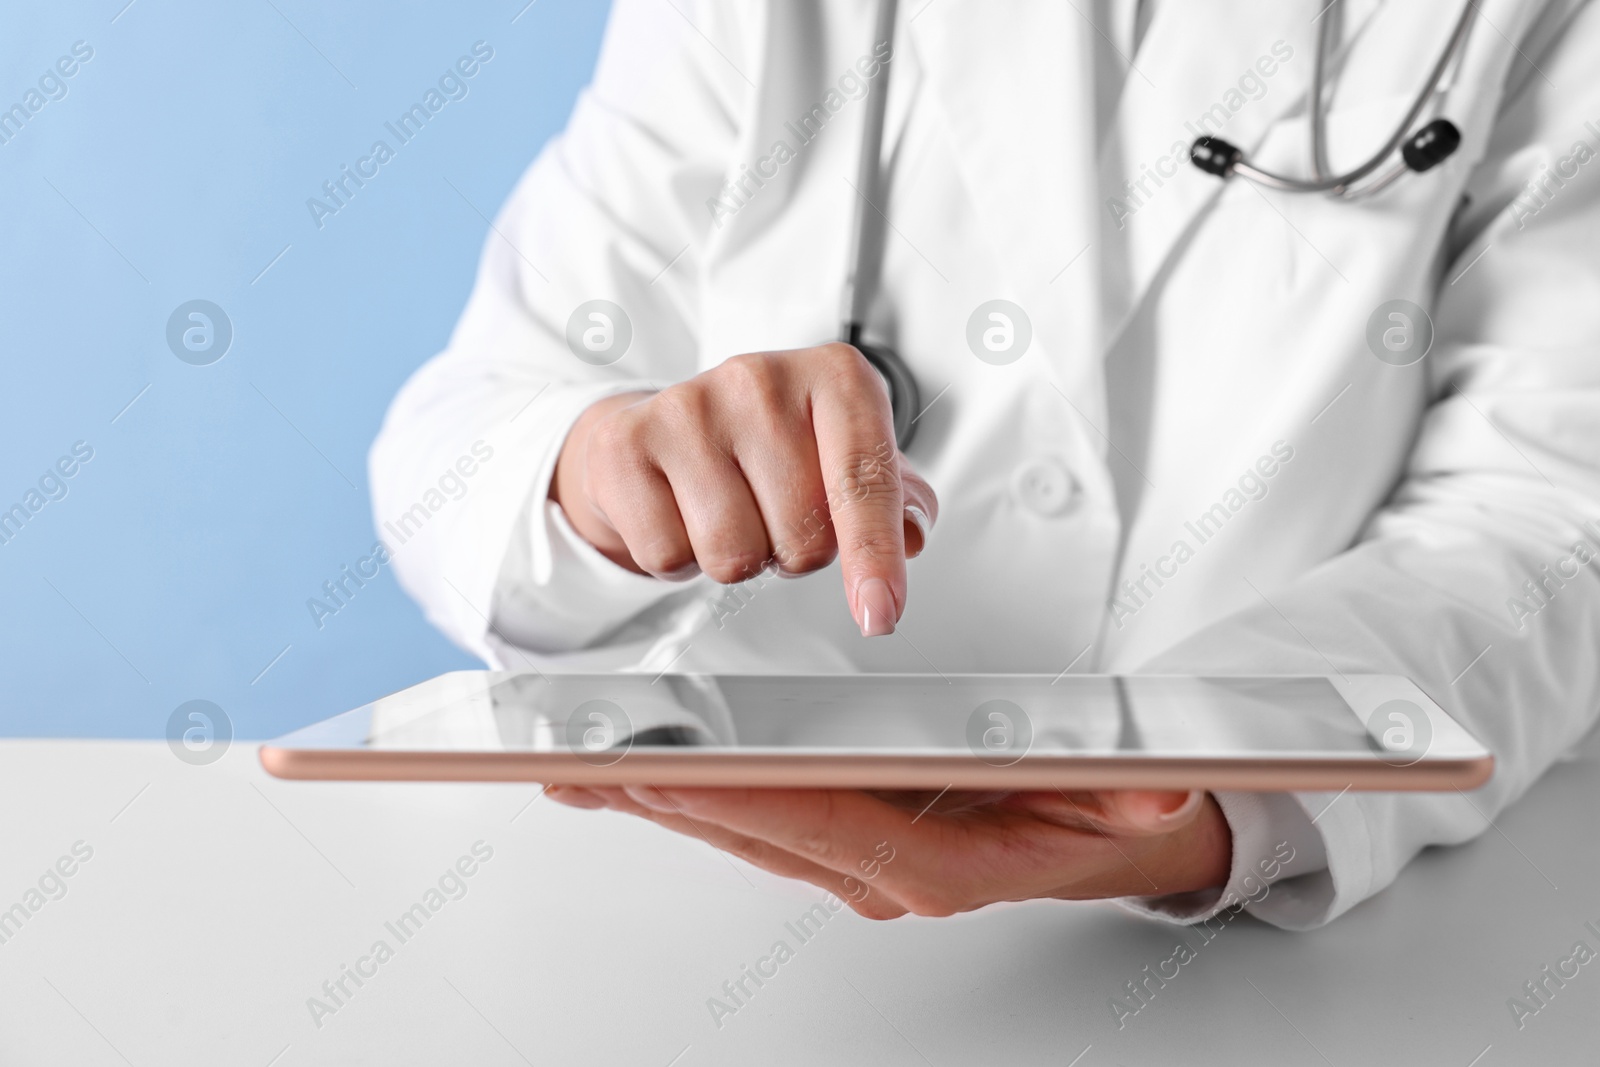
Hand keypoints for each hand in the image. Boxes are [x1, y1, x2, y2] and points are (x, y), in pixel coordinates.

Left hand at [545, 785, 1231, 916]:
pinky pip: (749, 820)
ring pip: (739, 829)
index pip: (831, 826)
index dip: (749, 799)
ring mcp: (855, 859)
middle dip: (669, 795)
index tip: (675, 767)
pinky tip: (626, 777)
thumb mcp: (1139, 798)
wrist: (1114, 836)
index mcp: (942, 861)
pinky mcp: (839, 839)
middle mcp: (884, 869)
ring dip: (659, 798)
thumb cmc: (1104, 812)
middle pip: (759, 830)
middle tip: (584, 759)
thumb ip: (1141, 795)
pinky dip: (686, 796)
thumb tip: (1154, 791)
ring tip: (577, 764)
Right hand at [550, 344, 937, 635]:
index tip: (880, 613)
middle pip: (803, 537)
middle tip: (770, 513)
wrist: (655, 431)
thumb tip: (914, 531)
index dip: (875, 556)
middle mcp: (761, 379)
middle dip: (793, 551)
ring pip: (734, 555)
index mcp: (834, 376)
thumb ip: (892, 496)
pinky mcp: (628, 443)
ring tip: (725, 511)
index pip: (865, 481)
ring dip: (736, 558)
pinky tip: (679, 513)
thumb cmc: (762, 448)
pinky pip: (668, 555)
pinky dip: (678, 558)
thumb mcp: (841, 456)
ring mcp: (689, 406)